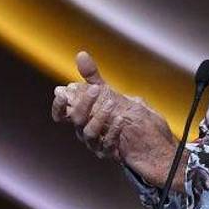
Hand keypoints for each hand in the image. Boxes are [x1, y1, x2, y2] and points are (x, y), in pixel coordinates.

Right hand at [52, 52, 179, 183]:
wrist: (149, 141)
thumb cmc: (125, 115)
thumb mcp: (110, 93)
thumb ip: (93, 78)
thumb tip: (81, 54)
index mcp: (82, 117)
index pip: (62, 114)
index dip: (58, 105)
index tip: (62, 93)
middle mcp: (85, 131)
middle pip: (75, 119)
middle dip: (83, 103)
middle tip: (95, 89)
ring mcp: (97, 144)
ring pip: (89, 132)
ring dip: (99, 116)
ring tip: (112, 104)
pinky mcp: (110, 153)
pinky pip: (107, 143)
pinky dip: (113, 130)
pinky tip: (121, 119)